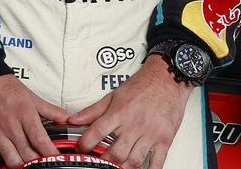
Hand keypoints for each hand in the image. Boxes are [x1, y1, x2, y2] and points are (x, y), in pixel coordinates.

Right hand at [0, 74, 69, 168]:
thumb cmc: (3, 86)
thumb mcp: (30, 95)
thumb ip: (49, 109)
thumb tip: (67, 118)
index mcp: (24, 114)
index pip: (41, 141)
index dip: (51, 155)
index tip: (57, 161)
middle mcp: (10, 125)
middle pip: (29, 155)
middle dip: (38, 163)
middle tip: (43, 164)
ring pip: (13, 161)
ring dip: (22, 167)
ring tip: (27, 166)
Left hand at [70, 55, 191, 168]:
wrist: (166, 80)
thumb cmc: (141, 86)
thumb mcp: (113, 95)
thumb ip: (93, 110)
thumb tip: (74, 119)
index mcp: (119, 112)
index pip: (98, 131)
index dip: (86, 143)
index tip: (80, 149)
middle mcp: (134, 124)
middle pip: (116, 152)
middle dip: (105, 161)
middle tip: (98, 164)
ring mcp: (150, 134)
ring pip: (134, 160)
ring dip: (123, 168)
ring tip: (115, 168)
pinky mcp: (165, 140)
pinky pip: (157, 162)